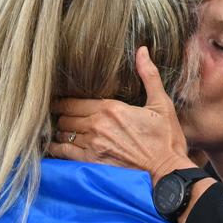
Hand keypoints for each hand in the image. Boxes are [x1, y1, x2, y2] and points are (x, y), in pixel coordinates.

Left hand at [49, 47, 193, 181]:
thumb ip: (148, 76)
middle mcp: (97, 125)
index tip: (60, 101)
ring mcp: (92, 145)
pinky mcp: (91, 163)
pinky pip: (63, 152)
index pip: (74, 101)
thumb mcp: (161, 104)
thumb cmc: (166, 140)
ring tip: (60, 130)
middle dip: (62, 115)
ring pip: (63, 133)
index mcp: (110, 108)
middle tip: (60, 116)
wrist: (167, 172)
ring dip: (61, 131)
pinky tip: (55, 146)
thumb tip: (142, 50)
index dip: (64, 101)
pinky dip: (56, 148)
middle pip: (66, 116)